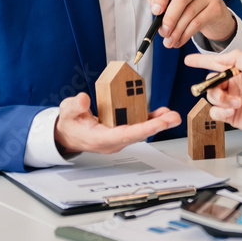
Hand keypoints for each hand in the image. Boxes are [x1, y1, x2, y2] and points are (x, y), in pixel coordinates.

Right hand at [53, 92, 180, 154]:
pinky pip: (139, 126)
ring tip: (172, 115)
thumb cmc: (70, 124)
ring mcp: (118, 138)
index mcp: (100, 139)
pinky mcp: (122, 131)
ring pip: (141, 131)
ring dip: (158, 123)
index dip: (143, 129)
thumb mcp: (67, 112)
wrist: (69, 134)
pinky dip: (151, 120)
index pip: (124, 135)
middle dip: (157, 126)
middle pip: (138, 134)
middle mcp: (113, 141)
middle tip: (173, 118)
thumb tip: (84, 99)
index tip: (159, 124)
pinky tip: (162, 114)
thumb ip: (75, 106)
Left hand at [148, 0, 235, 48]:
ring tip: (169, 41)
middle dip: (169, 18)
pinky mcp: (217, 8)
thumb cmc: (191, 6)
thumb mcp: (175, 0)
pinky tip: (179, 41)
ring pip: (189, 13)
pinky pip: (197, 23)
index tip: (156, 11)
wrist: (216, 16)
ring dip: (176, 31)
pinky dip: (185, 35)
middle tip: (163, 32)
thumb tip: (154, 7)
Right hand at [184, 51, 241, 154]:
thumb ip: (236, 57)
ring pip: (211, 97)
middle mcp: (233, 84)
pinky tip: (233, 112)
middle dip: (212, 87)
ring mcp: (230, 99)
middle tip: (222, 92)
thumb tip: (220, 56)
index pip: (215, 63)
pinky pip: (214, 112)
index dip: (201, 61)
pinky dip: (222, 112)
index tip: (188, 60)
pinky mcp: (229, 114)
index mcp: (237, 71)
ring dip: (222, 101)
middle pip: (210, 82)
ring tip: (237, 104)